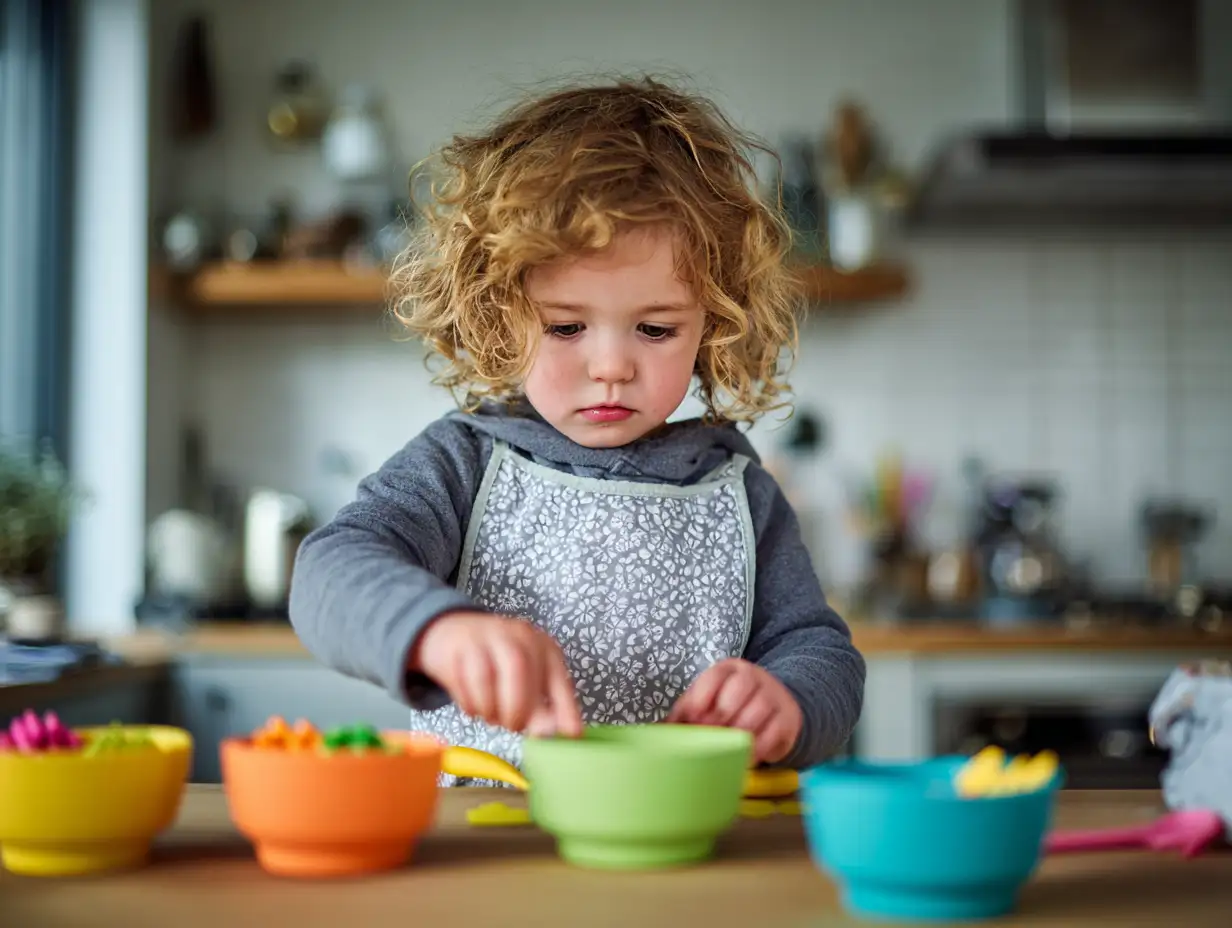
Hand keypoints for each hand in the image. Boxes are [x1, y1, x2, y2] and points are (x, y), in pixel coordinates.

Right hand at [408, 611, 583, 737]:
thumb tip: (558, 734)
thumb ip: (543, 709)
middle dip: (517, 708)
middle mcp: (516, 635)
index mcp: (542, 645)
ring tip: (492, 716)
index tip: (571, 734)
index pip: (557, 676)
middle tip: (514, 726)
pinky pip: (463, 681)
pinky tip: (475, 708)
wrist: (452, 634)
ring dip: (491, 708)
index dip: (565, 706)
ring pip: (487, 676)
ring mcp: (484, 638)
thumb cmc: (497, 663)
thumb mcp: (526, 681)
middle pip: (519, 670)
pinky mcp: (458, 648)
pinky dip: (471, 704)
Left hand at [666, 658, 802, 763]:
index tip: (693, 720)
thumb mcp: (707, 702)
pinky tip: (745, 757)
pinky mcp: (787, 719)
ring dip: (738, 734)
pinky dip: (757, 749)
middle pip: (738, 691)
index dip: (701, 699)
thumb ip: (683, 714)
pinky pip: (773, 734)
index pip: (715, 676)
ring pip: (757, 711)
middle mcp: (753, 677)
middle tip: (709, 736)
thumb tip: (655, 733)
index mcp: (728, 669)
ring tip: (726, 749)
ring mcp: (773, 696)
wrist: (776, 706)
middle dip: (720, 717)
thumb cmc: (731, 706)